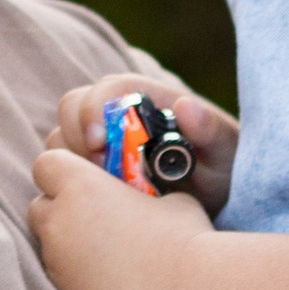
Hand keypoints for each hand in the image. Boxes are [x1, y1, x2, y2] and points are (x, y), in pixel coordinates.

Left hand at [30, 145, 225, 289]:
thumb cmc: (182, 237)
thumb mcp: (167, 196)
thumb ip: (137, 189)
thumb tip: (138, 194)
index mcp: (81, 186)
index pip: (46, 165)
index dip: (63, 171)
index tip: (85, 181)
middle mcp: (60, 221)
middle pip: (39, 206)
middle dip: (60, 208)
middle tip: (95, 216)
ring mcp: (58, 261)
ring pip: (47, 242)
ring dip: (67, 240)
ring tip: (106, 249)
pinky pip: (59, 272)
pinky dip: (76, 269)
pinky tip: (109, 274)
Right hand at [50, 73, 237, 215]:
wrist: (217, 199)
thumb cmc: (224, 167)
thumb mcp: (226, 151)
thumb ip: (211, 130)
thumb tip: (185, 106)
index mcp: (148, 98)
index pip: (107, 88)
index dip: (93, 109)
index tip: (97, 143)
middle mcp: (118, 113)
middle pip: (73, 107)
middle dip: (76, 137)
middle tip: (97, 171)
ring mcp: (102, 140)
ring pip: (62, 137)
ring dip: (71, 161)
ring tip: (104, 189)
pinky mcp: (92, 168)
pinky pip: (64, 167)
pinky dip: (70, 181)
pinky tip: (99, 201)